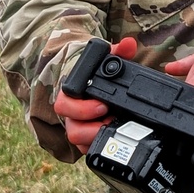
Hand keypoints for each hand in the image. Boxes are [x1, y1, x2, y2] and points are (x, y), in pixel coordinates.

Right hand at [54, 37, 136, 153]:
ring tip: (113, 128)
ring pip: (78, 141)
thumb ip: (118, 51)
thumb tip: (129, 43)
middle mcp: (70, 113)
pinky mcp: (85, 138)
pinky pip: (86, 149)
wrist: (94, 84)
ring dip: (96, 137)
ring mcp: (77, 126)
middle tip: (111, 119)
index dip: (82, 109)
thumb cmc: (99, 72)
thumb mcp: (108, 60)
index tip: (103, 106)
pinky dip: (97, 145)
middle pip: (71, 128)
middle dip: (91, 127)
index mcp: (71, 93)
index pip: (64, 105)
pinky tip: (111, 139)